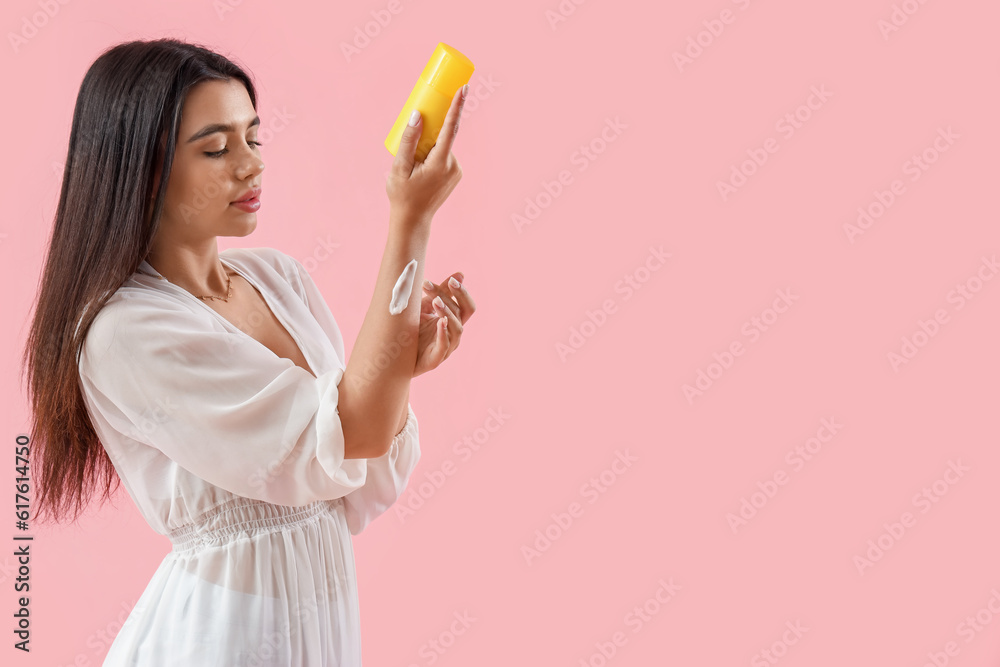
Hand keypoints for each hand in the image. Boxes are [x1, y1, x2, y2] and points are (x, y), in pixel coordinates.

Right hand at [385, 85, 466, 225]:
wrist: (413, 220)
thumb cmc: (402, 195)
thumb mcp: (399, 167)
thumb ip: (408, 140)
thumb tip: (417, 114)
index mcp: (440, 163)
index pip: (450, 128)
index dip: (457, 106)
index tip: (464, 88)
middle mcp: (453, 165)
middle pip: (444, 136)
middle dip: (431, 129)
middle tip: (417, 136)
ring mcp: (456, 171)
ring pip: (442, 146)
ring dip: (428, 146)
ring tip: (412, 166)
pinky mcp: (454, 174)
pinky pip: (443, 155)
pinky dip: (432, 153)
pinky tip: (419, 169)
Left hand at [413, 271, 475, 377]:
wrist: (395, 356)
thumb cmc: (412, 330)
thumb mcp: (425, 307)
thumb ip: (441, 292)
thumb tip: (460, 274)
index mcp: (454, 322)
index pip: (466, 305)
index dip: (462, 293)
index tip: (452, 279)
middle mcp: (453, 334)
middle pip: (462, 313)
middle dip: (452, 298)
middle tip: (434, 285)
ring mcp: (447, 347)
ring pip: (457, 329)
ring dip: (447, 313)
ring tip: (436, 301)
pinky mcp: (436, 359)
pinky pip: (444, 346)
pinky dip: (443, 333)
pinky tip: (440, 322)